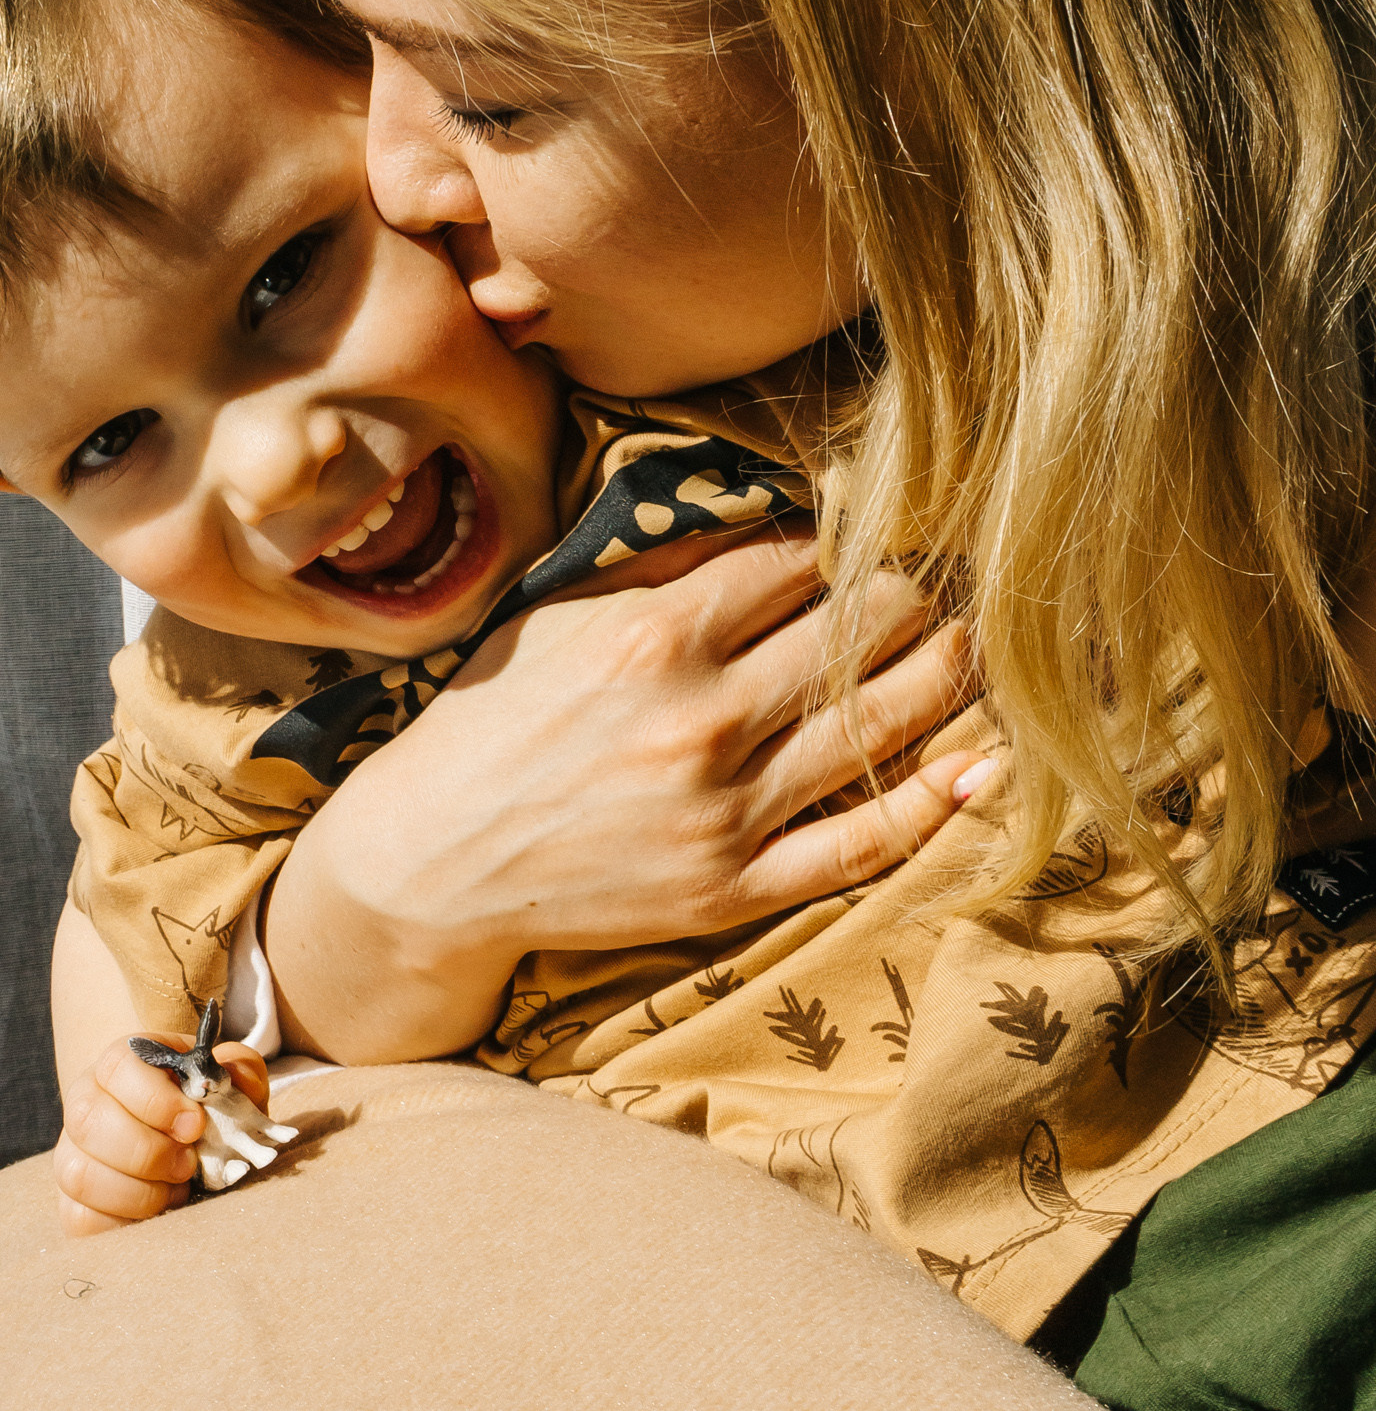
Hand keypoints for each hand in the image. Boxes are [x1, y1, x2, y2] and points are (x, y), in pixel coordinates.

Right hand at [54, 1034, 275, 1237]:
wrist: (177, 1142)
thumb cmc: (202, 1108)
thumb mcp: (227, 1083)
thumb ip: (238, 1071)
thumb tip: (234, 1078)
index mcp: (122, 1065)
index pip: (117, 1065)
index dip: (157, 1100)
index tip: (195, 1125)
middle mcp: (86, 1103)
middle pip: (88, 1120)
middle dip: (147, 1151)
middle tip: (187, 1164)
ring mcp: (71, 1153)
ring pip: (78, 1173)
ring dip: (137, 1192)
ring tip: (175, 1191)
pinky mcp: (71, 1201)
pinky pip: (79, 1218)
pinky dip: (124, 1223)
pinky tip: (155, 1212)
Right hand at [267, 528, 984, 1064]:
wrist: (429, 862)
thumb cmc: (491, 723)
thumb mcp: (557, 616)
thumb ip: (665, 568)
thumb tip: (779, 523)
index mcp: (655, 636)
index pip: (804, 563)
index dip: (854, 540)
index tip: (879, 535)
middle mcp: (700, 718)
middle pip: (864, 633)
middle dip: (917, 599)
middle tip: (942, 589)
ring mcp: (723, 810)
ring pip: (884, 728)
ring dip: (948, 679)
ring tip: (974, 651)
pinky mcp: (733, 887)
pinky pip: (865, 845)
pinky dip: (936, 802)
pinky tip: (981, 761)